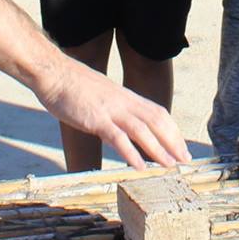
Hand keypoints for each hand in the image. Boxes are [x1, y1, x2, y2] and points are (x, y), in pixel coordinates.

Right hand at [33, 58, 187, 168]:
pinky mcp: (95, 118)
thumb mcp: (102, 96)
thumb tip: (124, 125)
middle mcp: (123, 102)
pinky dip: (131, 153)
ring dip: (158, 149)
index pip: (158, 113)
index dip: (172, 131)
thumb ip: (115, 109)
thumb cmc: (73, 86)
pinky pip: (117, 137)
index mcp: (126, 97)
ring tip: (169, 166)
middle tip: (184, 160)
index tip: (181, 147)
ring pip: (142, 130)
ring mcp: (110, 110)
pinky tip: (139, 167)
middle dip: (173, 141)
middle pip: (156, 121)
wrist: (54, 73)